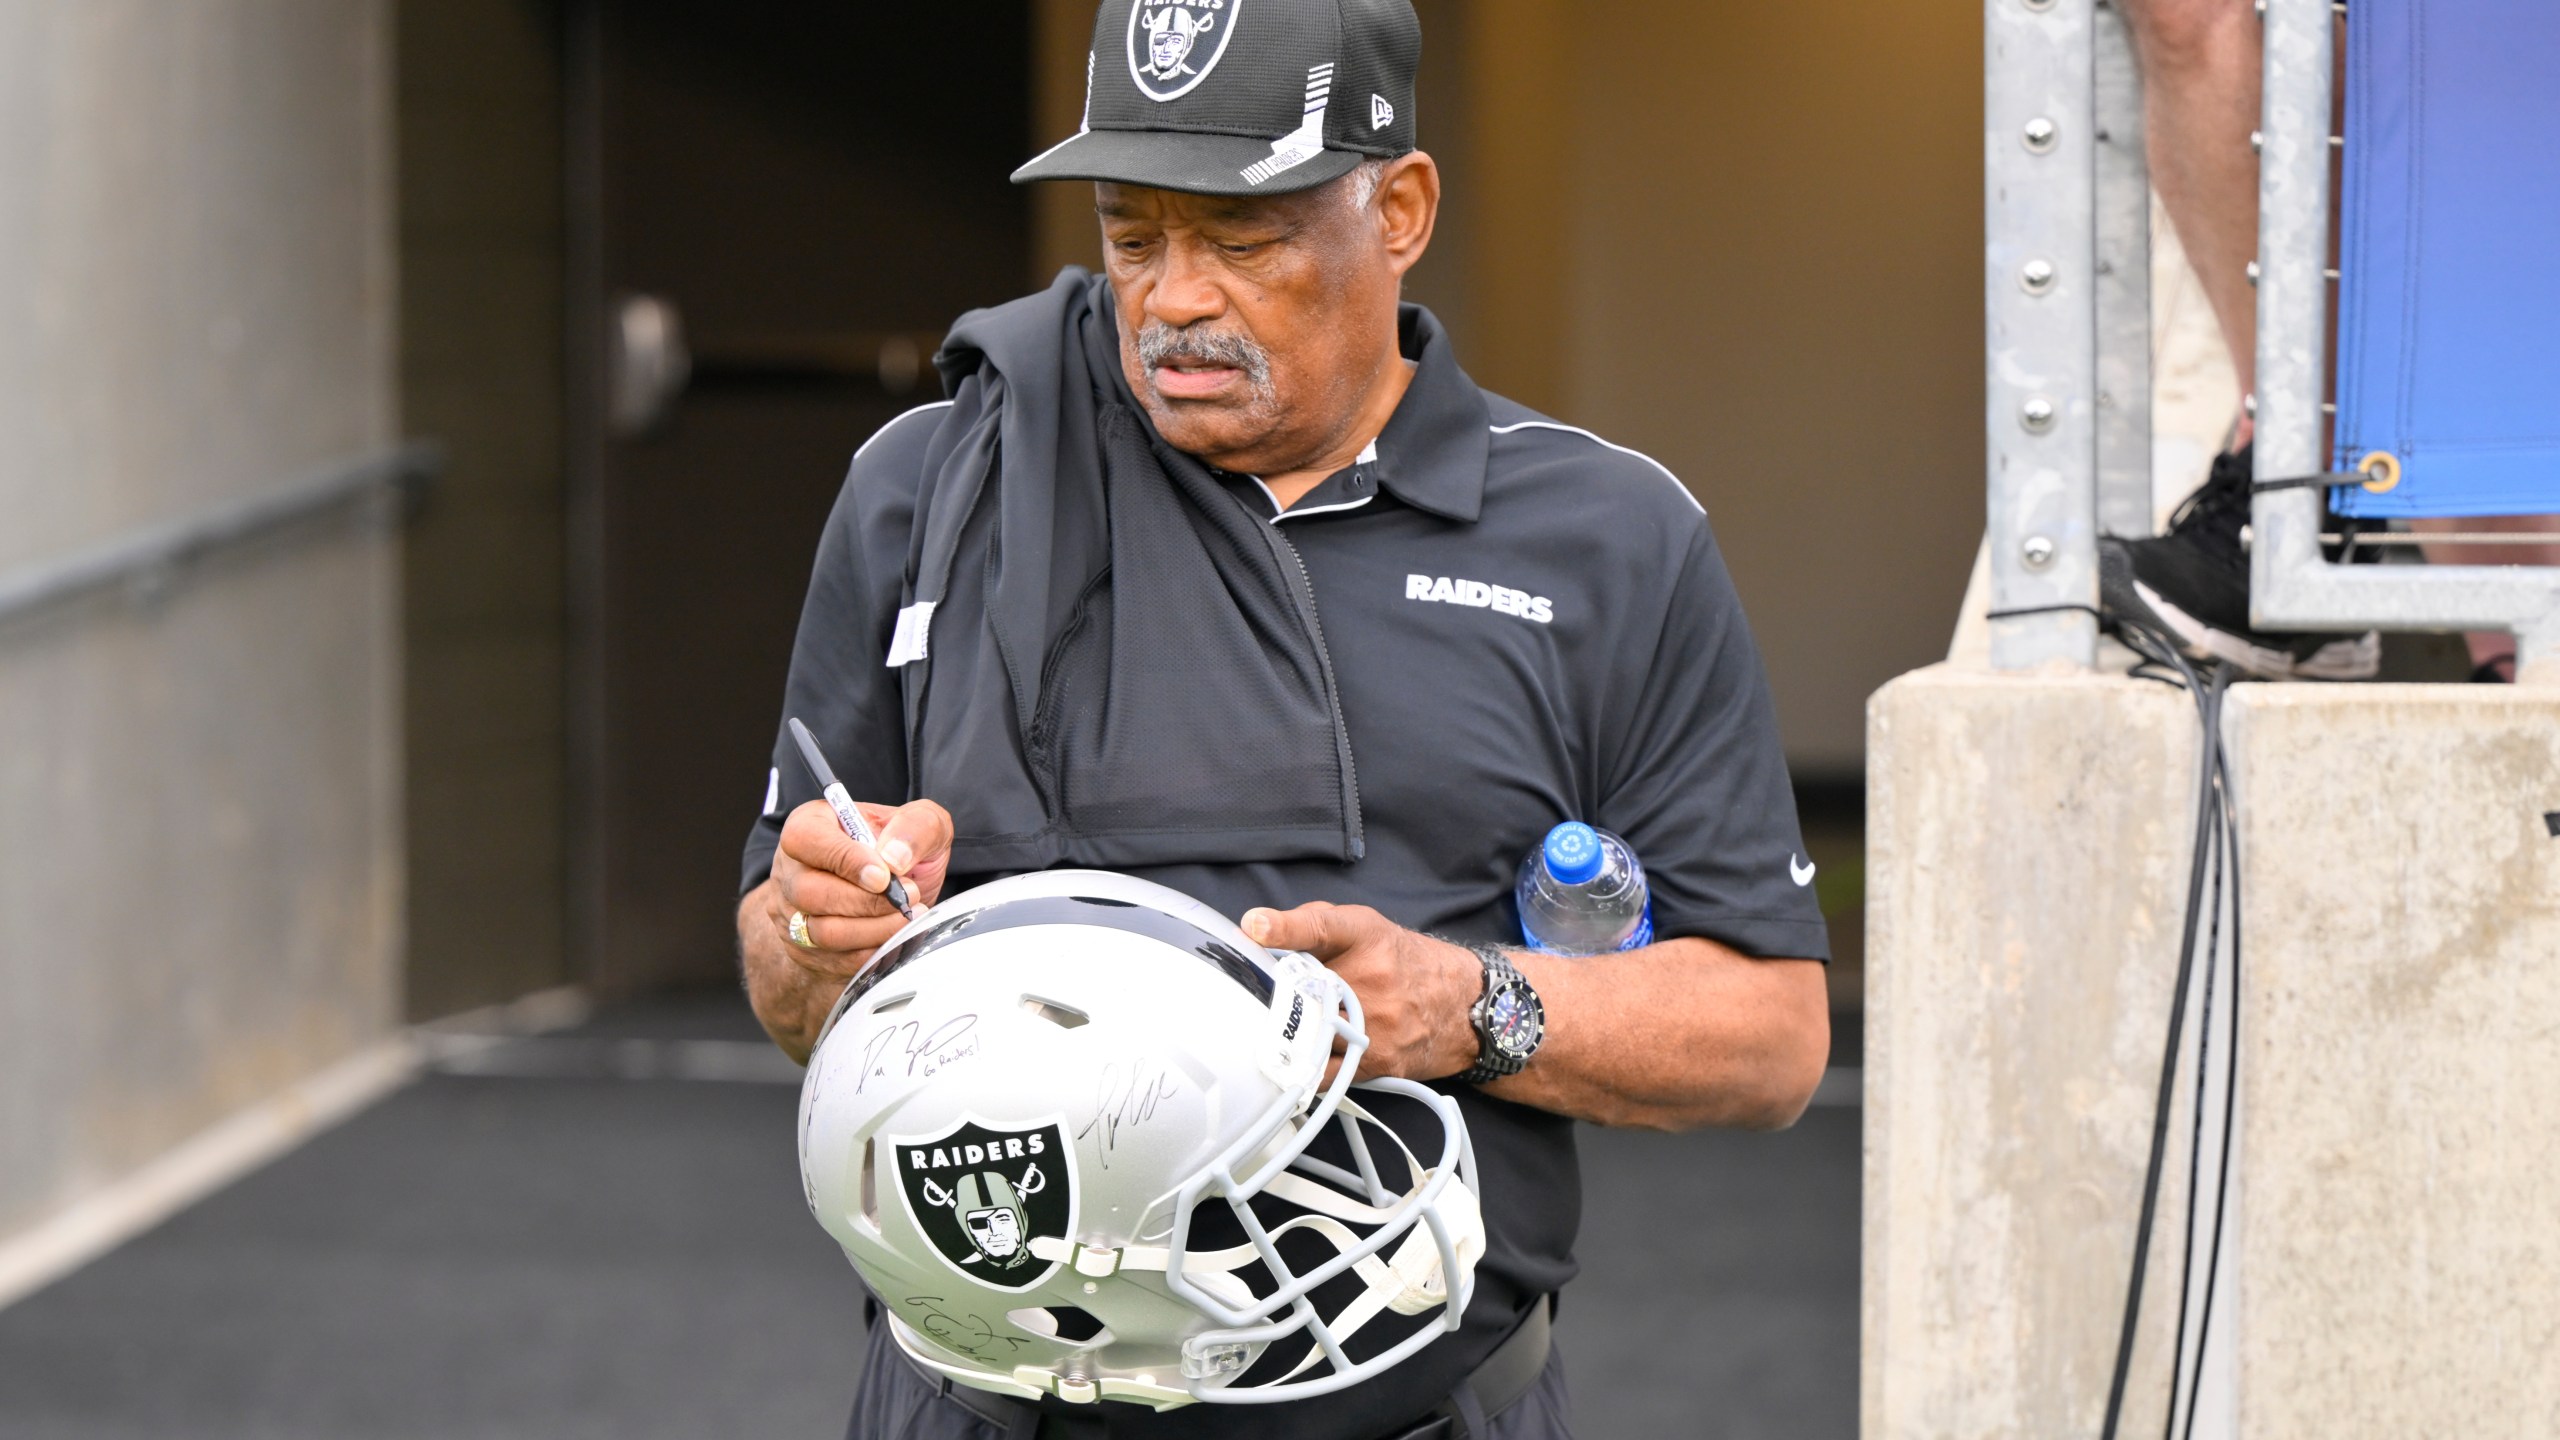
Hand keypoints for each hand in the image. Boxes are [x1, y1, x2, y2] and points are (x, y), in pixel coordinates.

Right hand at [764, 797, 952, 976]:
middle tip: (909, 897)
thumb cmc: (900, 851)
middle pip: (809, 892)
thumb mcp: (921, 822)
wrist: (893, 893)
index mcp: (809, 824)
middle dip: (866, 902)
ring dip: (873, 930)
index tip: (884, 877)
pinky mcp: (805, 949)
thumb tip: (894, 858)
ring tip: (907, 917)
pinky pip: (835, 960)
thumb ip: (915, 827)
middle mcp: (791, 869)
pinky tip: (896, 937)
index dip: (844, 859)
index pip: (804, 839)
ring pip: (822, 932)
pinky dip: (872, 952)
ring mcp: (792, 912)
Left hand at [1241, 903, 1483, 1082]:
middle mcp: (1372, 978)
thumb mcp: (1366, 929)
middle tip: (1255, 1002)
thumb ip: (1313, 925)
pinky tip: (1293, 1061)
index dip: (1285, 926)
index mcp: (1364, 937)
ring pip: (1307, 1035)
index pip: (1321, 926)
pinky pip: (1321, 1071)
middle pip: (1301, 991)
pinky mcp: (1376, 1061)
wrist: (1461, 1006)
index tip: (1256, 927)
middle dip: (1272, 999)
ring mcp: (1375, 1023)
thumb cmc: (1405, 965)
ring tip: (1273, 1032)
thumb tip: (1257, 928)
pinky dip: (1301, 1069)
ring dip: (1284, 1035)